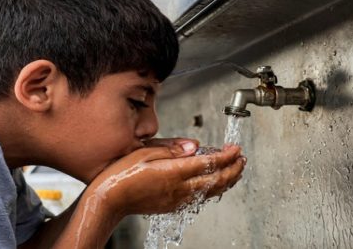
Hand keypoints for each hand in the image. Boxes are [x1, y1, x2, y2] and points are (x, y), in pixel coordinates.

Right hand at [86, 139, 245, 216]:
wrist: (110, 199)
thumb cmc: (122, 174)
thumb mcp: (145, 152)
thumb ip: (172, 149)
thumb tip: (194, 146)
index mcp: (174, 172)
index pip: (209, 163)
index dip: (226, 155)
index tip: (235, 148)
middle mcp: (180, 188)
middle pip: (216, 180)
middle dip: (233, 169)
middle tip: (241, 158)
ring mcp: (177, 199)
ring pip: (211, 191)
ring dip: (227, 180)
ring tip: (235, 170)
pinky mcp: (173, 205)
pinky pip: (200, 197)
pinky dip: (213, 189)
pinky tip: (214, 184)